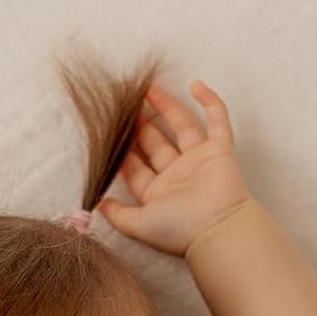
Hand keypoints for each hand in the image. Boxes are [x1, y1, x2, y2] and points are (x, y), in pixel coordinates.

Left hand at [98, 80, 253, 258]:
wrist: (216, 230)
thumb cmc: (178, 230)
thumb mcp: (138, 225)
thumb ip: (117, 215)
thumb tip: (95, 204)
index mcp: (158, 193)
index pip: (136, 167)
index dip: (123, 149)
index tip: (110, 130)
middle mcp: (177, 176)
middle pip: (156, 143)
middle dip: (141, 125)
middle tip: (127, 103)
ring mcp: (199, 161)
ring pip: (182, 127)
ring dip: (167, 107)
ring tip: (149, 88)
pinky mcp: (220, 151)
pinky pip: (218, 122)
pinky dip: (210, 103)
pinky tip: (196, 85)